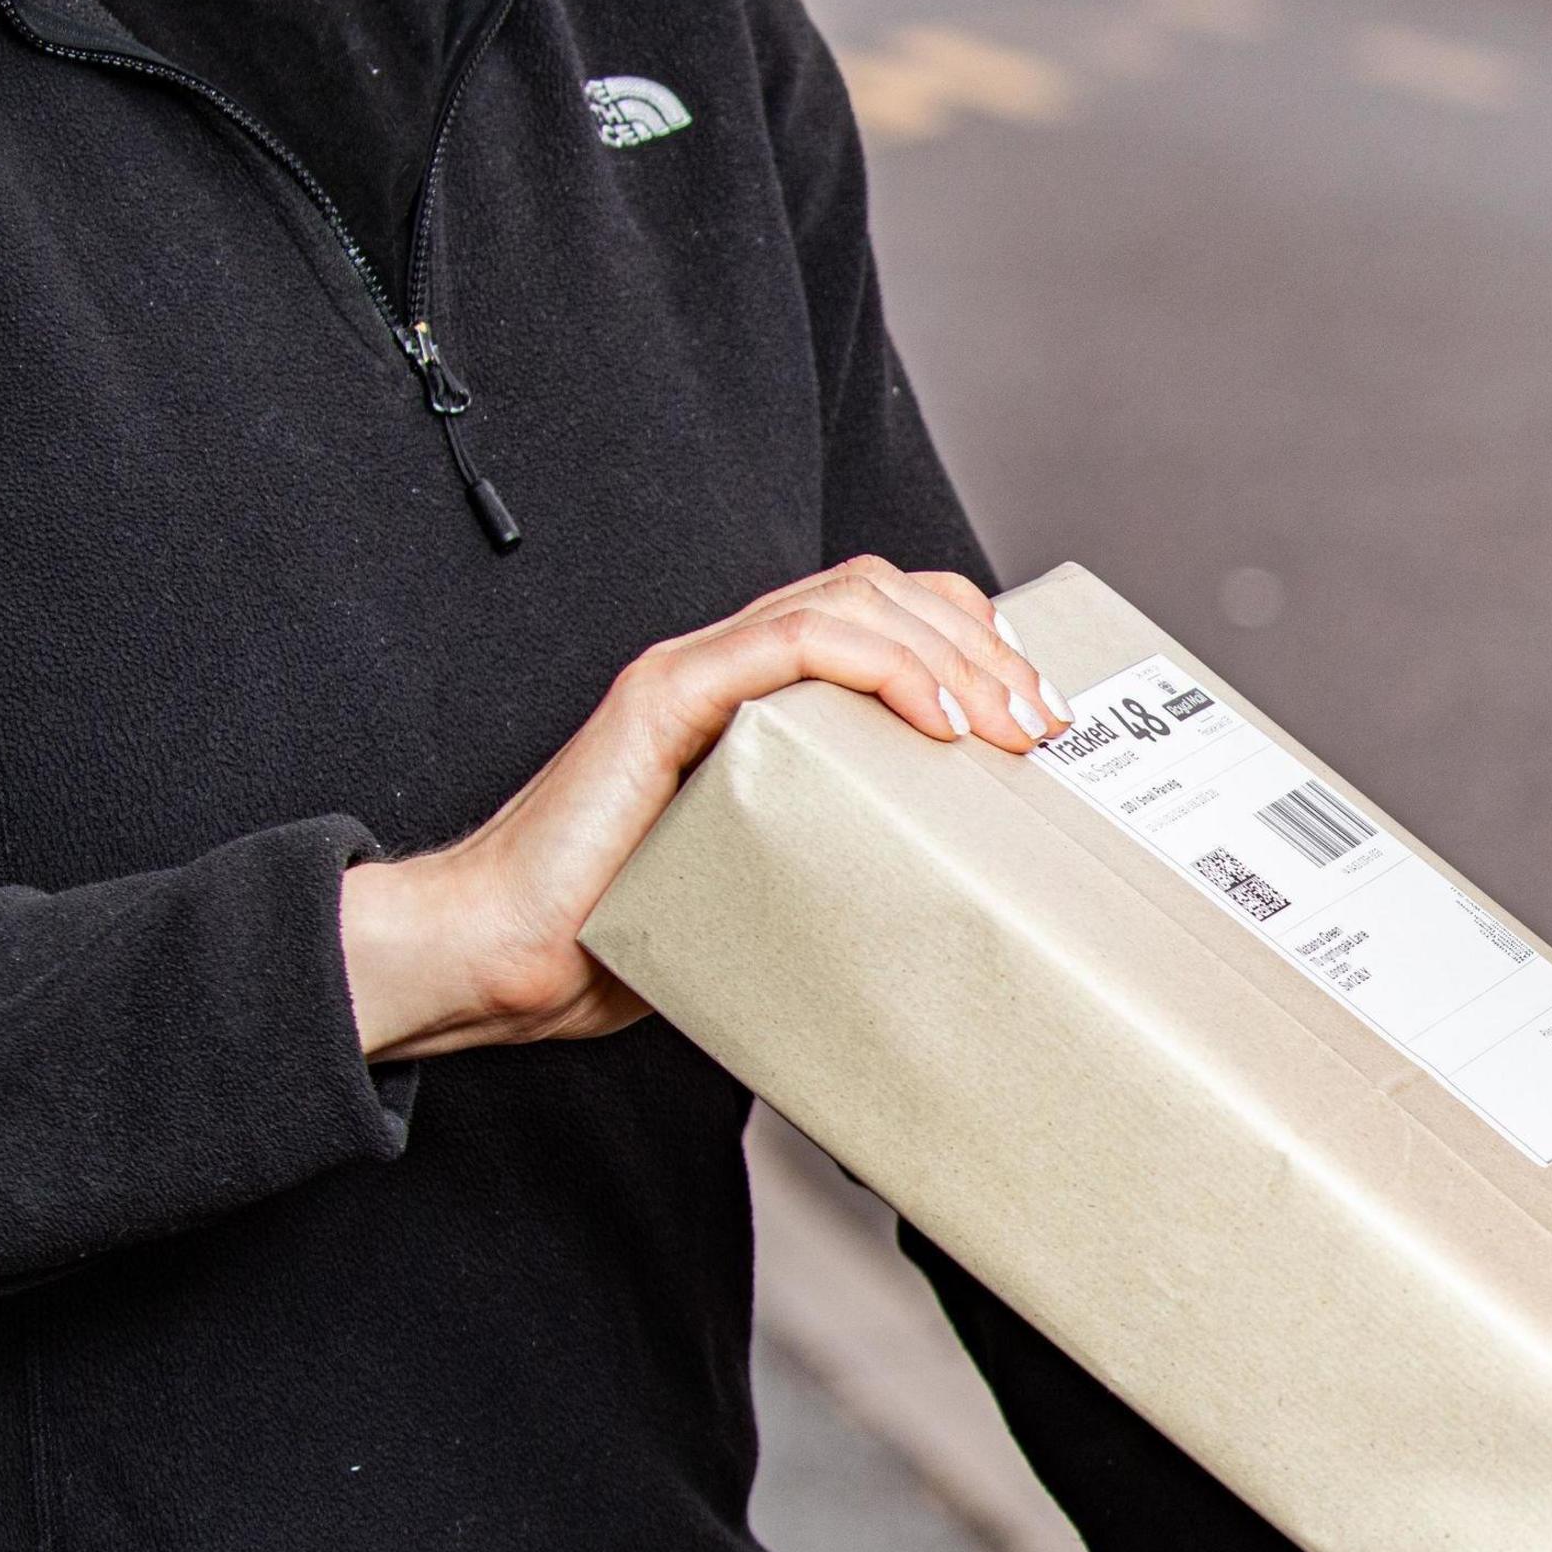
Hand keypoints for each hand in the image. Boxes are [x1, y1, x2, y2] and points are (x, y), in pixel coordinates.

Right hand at [339, 555, 1067, 1060]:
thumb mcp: (778, 882)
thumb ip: (847, 854)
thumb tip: (957, 899)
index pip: (889, 614)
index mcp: (763, 695)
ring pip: (851, 602)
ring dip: (952, 652)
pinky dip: (879, 665)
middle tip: (1047, 726)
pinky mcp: (663, 697)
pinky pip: (788, 644)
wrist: (505, 957)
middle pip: (886, 593)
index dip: (977, 641)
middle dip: (986, 646)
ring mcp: (695, 670)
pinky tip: (936, 717)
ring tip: (1010, 724)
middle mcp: (731, 663)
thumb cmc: (630, 933)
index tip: (1042, 715)